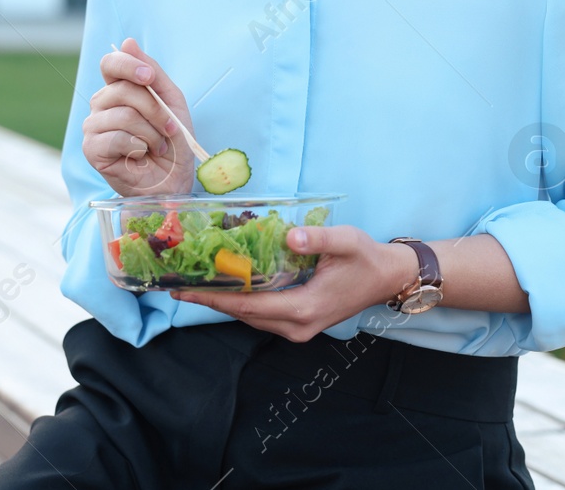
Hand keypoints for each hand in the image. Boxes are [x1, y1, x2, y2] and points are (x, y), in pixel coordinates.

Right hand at [82, 37, 196, 197]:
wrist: (173, 180)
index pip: (110, 64)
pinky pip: (115, 137)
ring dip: (151, 133)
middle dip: (155, 110)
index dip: (127, 65)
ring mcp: (93, 127)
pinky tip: (141, 155)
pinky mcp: (91, 149)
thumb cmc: (172, 141)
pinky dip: (138, 147)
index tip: (148, 77)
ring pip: (123, 115)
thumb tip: (127, 41)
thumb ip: (152, 73)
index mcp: (118, 89)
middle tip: (169, 127)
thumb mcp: (171, 101)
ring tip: (158, 145)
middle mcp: (101, 105)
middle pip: (123, 91)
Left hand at [169, 225, 417, 341]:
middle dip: (210, 300)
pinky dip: (241, 302)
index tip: (182, 290)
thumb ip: (318, 238)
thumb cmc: (367, 258)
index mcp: (303, 309)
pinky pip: (261, 314)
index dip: (213, 298)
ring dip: (223, 302)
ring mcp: (298, 328)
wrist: (388, 277)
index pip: (248, 306)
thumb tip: (289, 236)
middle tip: (176, 283)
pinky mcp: (299, 322)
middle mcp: (296, 325)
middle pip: (243, 315)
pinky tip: (227, 286)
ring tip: (193, 284)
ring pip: (250, 317)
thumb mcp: (346, 241)